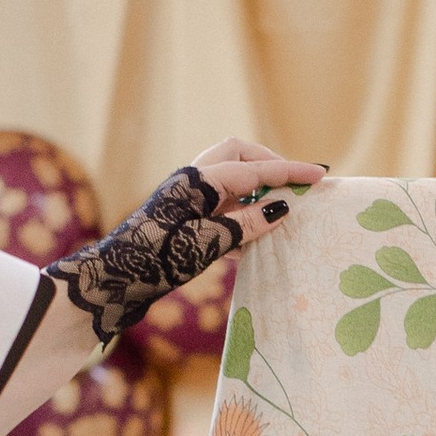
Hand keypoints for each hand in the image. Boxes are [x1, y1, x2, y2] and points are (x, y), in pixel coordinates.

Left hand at [50, 144, 324, 349]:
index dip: (291, 172)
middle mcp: (192, 179)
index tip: (321, 175)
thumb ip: (247, 224)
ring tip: (279, 205)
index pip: (256, 169)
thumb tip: (281, 208)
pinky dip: (241, 207)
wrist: (113, 281)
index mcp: (200, 179)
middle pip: (239, 154)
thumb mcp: (209, 244)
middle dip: (269, 163)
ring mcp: (185, 196)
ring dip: (255, 184)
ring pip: (228, 175)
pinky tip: (254, 231)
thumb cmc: (159, 261)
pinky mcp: (181, 216)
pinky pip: (219, 200)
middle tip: (294, 184)